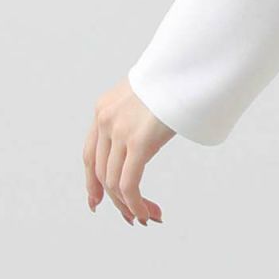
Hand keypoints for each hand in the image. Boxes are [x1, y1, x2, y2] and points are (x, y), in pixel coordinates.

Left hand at [84, 76, 174, 224]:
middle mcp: (105, 120)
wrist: (187, 62)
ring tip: (146, 216)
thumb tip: (145, 136)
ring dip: (129, 205)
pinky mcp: (138, 140)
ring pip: (115, 182)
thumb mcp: (146, 95)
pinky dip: (135, 203)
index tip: (97, 202)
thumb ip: (136, 116)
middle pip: (102, 173)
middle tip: (133, 216)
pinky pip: (129, 183)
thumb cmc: (175, 77)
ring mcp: (119, 130)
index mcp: (104, 108)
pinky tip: (147, 212)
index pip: (90, 155)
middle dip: (117, 200)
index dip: (93, 183)